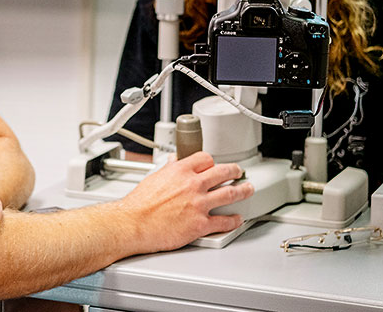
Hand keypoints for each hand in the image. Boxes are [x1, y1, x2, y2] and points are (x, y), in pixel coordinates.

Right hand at [123, 151, 253, 252]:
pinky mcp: (200, 224)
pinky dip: (234, 220)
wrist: (134, 223)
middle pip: (223, 172)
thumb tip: (173, 162)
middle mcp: (193, 184)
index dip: (211, 161)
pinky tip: (237, 219)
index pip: (205, 158)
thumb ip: (168, 169)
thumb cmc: (139, 204)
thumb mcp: (153, 177)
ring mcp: (199, 204)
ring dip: (243, 191)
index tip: (214, 164)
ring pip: (230, 194)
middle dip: (235, 171)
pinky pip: (224, 221)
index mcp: (180, 171)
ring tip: (248, 189)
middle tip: (239, 171)